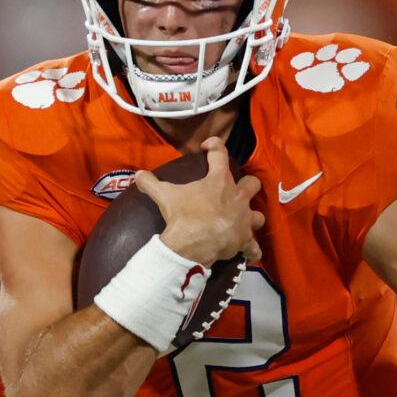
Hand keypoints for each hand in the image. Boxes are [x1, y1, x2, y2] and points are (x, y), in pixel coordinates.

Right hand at [138, 138, 262, 264]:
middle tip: (235, 190)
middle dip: (246, 186)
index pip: (220, 154)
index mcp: (220, 181)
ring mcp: (244, 220)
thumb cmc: (182, 216)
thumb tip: (137, 174)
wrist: (190, 245)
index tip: (207, 147)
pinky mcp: (244, 241)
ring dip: (252, 217)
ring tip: (242, 221)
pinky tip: (247, 251)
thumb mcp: (164, 195)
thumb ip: (151, 183)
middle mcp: (238, 197)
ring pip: (258, 215)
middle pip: (252, 184)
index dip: (214, 146)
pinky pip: (253, 247)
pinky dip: (251, 249)